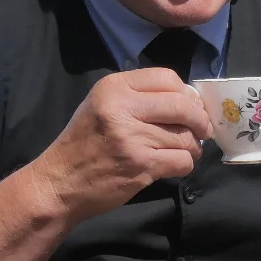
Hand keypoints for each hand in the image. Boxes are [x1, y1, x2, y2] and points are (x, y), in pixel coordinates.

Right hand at [27, 69, 211, 222]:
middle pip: (184, 106)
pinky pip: (183, 160)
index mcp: (113, 87)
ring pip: (186, 137)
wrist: (59, 183)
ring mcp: (133, 137)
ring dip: (191, 147)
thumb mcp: (102, 106)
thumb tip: (190, 99)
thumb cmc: (84, 144)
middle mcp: (122, 107)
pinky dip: (184, 165)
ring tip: (180, 151)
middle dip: (199, 120)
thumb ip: (139, 97)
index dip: (186, 94)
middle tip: (201, 131)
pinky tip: (170, 166)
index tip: (189, 107)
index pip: (167, 78)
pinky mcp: (142, 164)